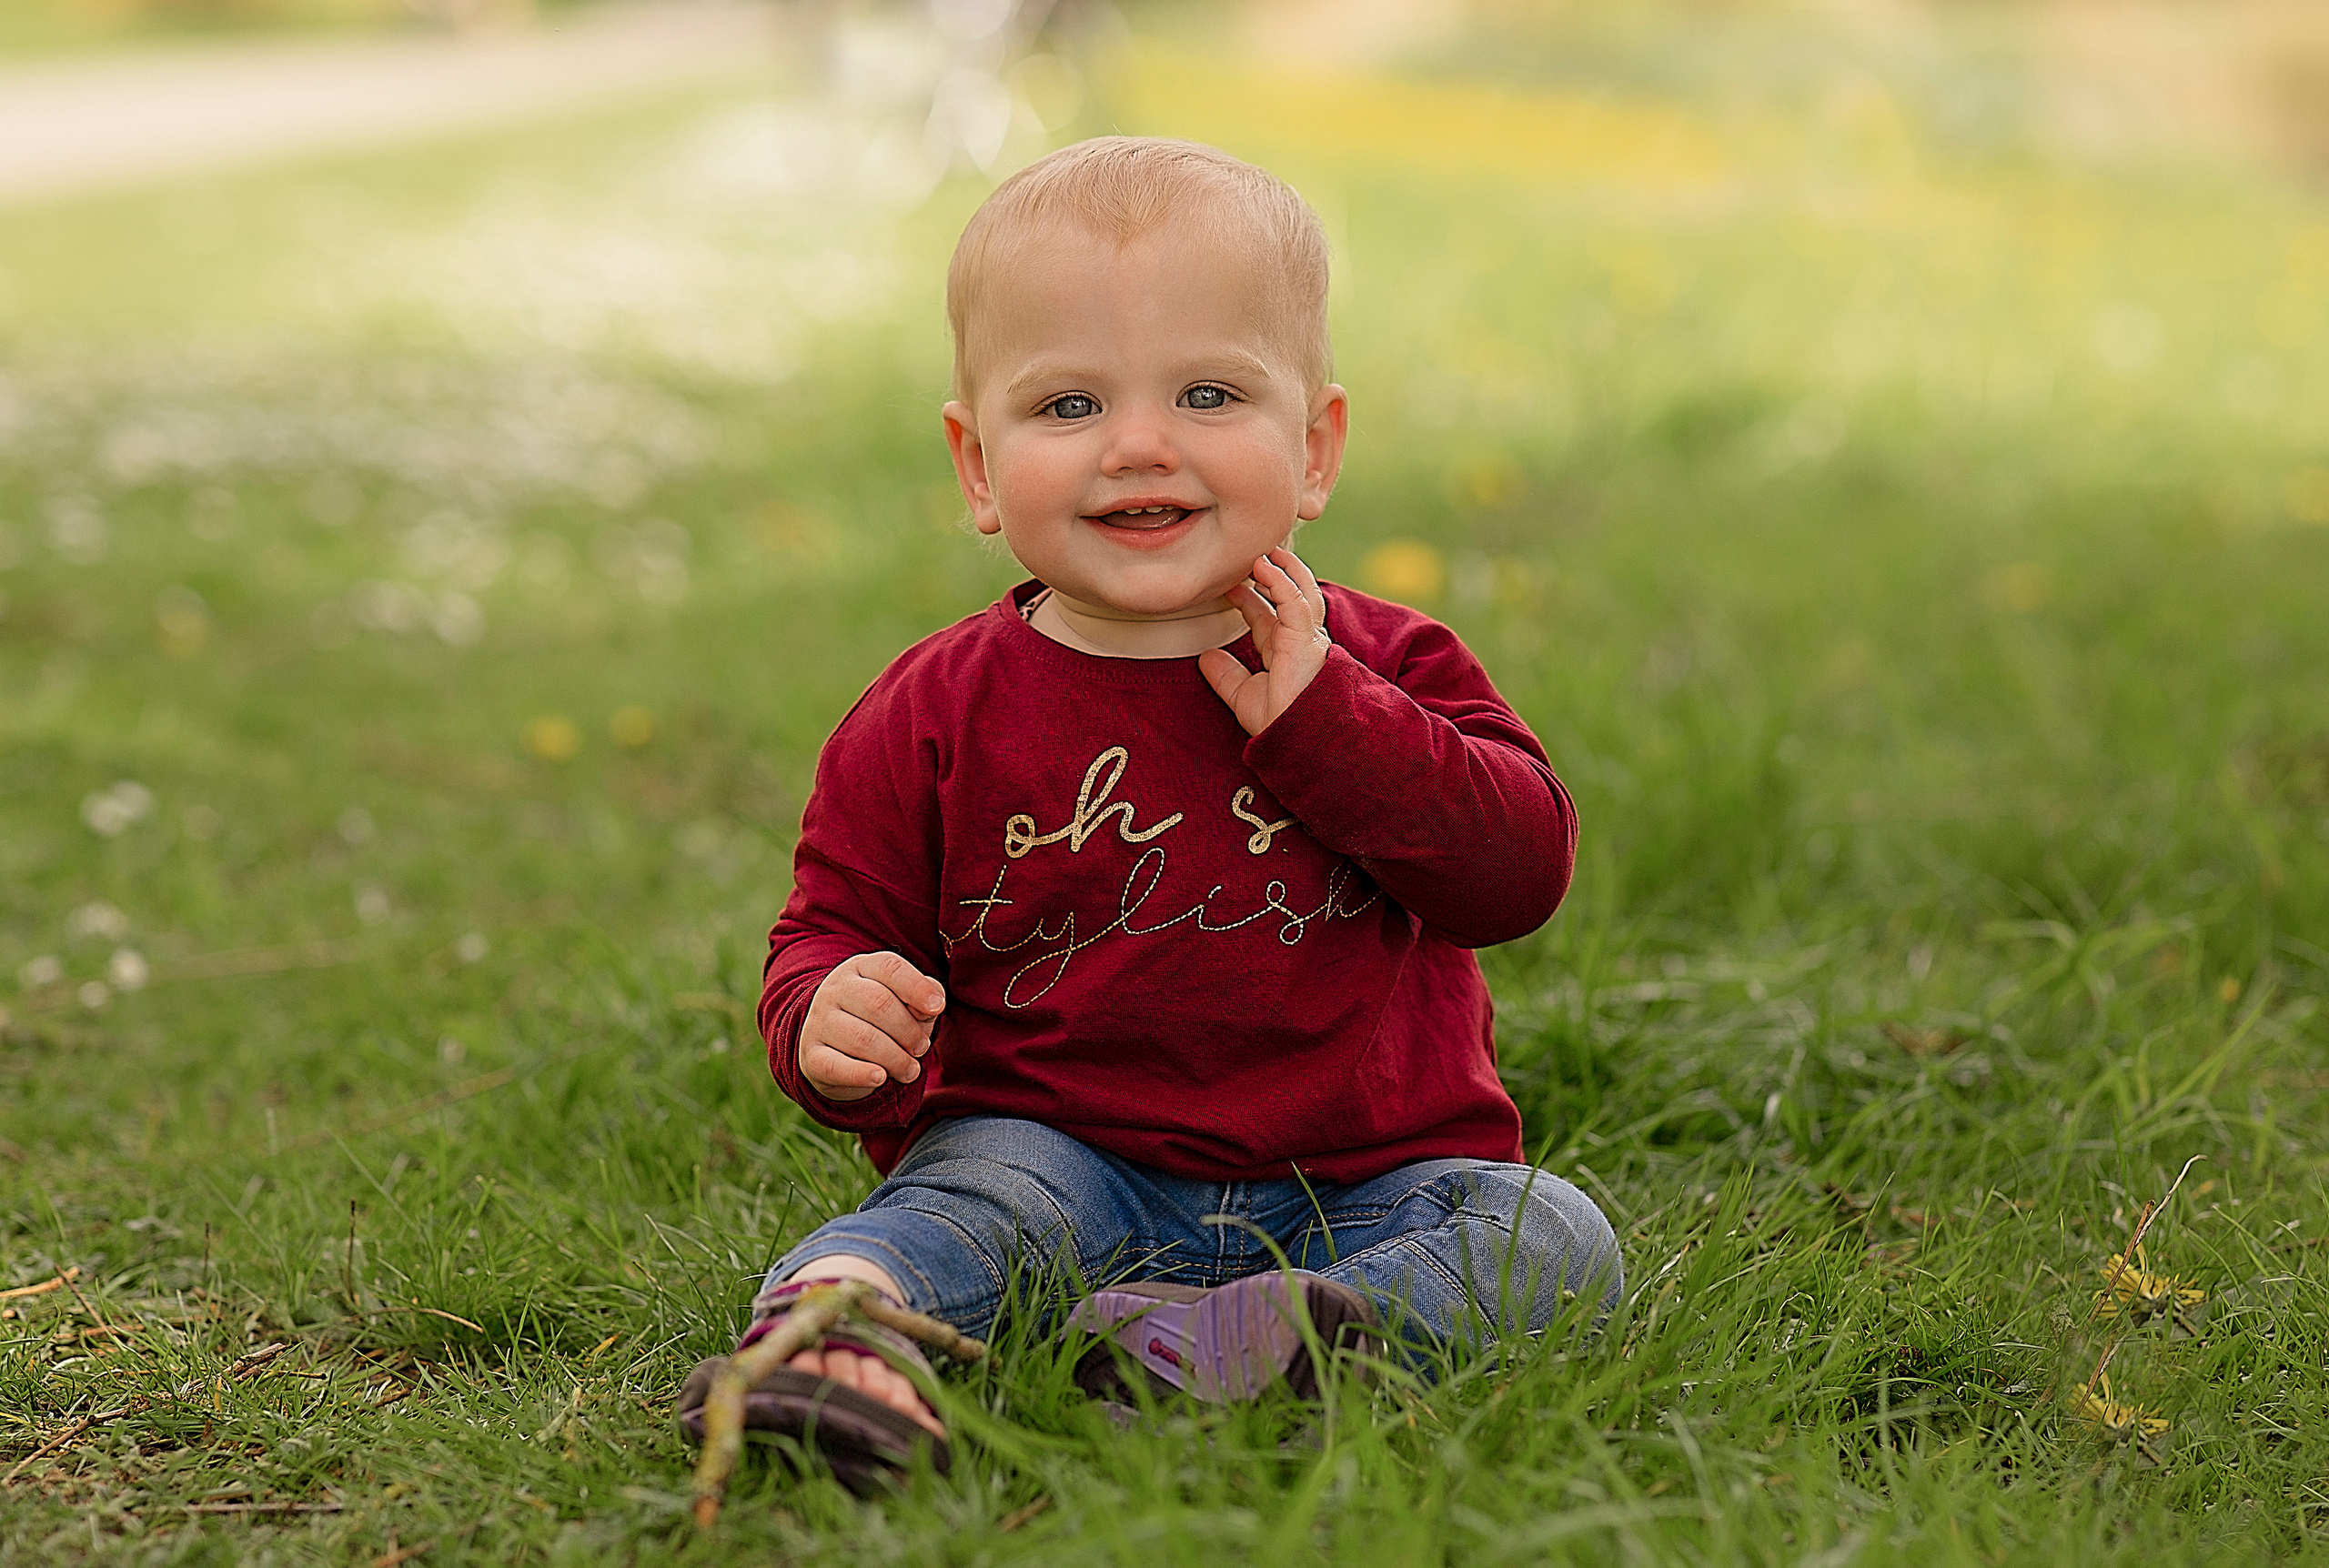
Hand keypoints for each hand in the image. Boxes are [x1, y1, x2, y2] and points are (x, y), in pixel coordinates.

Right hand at [800, 952, 943, 1102]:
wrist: (834, 1048)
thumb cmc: (882, 1021)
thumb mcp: (905, 1002)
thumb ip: (923, 996)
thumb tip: (932, 1004)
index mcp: (861, 968)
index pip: (889, 967)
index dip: (917, 987)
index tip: (937, 1008)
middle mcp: (835, 989)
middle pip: (879, 1004)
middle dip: (909, 1031)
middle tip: (921, 1048)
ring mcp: (819, 1021)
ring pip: (863, 1038)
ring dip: (896, 1058)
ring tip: (910, 1070)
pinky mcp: (811, 1055)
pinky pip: (836, 1066)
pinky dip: (861, 1074)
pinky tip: (880, 1077)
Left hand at [1198, 546, 1331, 736]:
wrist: (1299, 738)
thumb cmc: (1280, 722)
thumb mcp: (1244, 695)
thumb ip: (1227, 676)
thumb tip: (1205, 658)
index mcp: (1285, 652)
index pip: (1268, 614)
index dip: (1249, 597)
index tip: (1229, 585)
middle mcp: (1299, 640)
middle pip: (1289, 595)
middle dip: (1273, 573)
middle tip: (1252, 555)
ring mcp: (1306, 636)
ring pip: (1300, 590)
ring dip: (1283, 568)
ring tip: (1264, 549)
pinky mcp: (1307, 637)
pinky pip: (1296, 600)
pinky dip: (1280, 580)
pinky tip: (1264, 566)